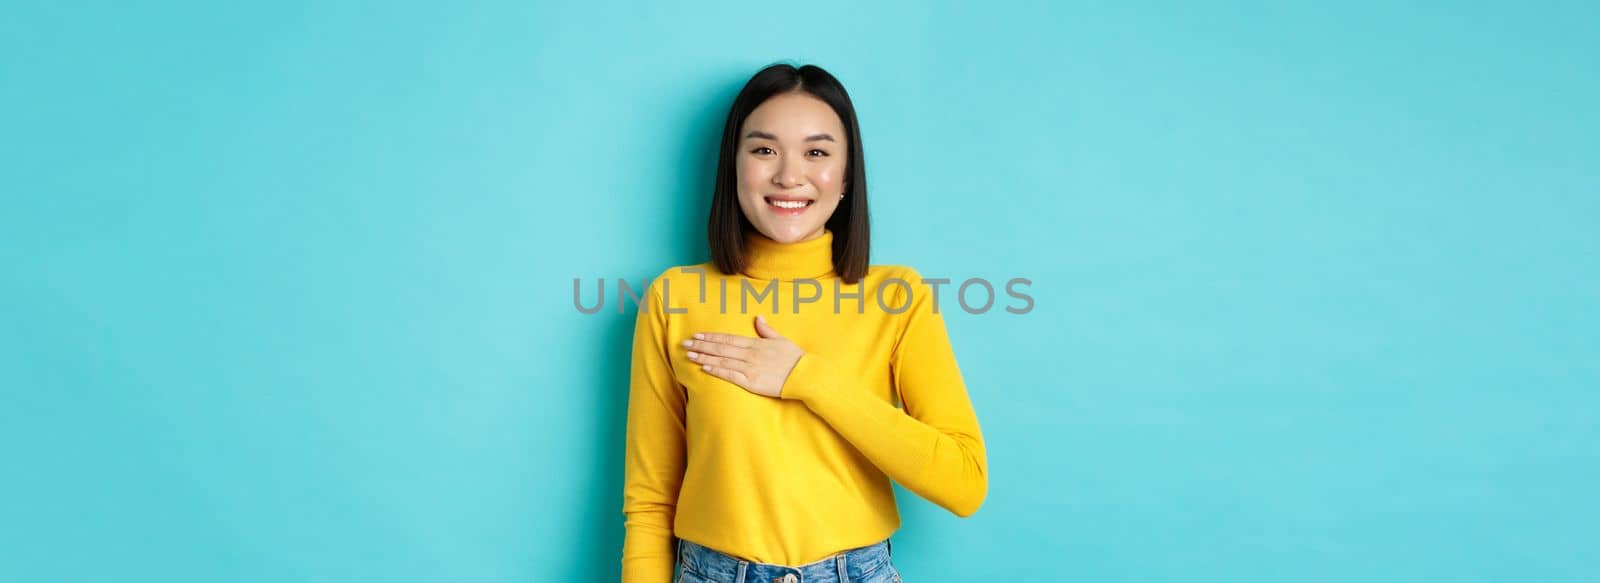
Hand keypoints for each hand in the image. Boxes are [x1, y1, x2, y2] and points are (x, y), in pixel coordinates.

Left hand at [680, 315, 803, 397]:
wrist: (804, 376)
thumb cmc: (795, 358)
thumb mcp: (781, 340)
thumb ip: (767, 330)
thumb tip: (758, 317)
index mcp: (755, 343)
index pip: (728, 338)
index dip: (711, 337)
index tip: (697, 335)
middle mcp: (749, 354)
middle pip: (721, 348)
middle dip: (702, 345)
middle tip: (685, 344)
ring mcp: (749, 368)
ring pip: (722, 360)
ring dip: (704, 357)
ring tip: (689, 355)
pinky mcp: (751, 382)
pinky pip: (730, 375)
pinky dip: (716, 371)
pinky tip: (704, 368)